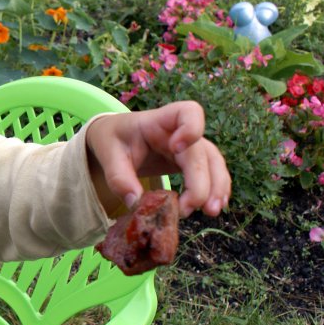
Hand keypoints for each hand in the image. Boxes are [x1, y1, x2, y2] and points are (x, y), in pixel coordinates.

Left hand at [86, 101, 230, 216]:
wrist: (116, 138)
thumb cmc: (114, 140)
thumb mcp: (108, 154)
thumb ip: (119, 178)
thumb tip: (136, 204)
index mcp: (159, 121)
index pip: (188, 112)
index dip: (191, 128)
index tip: (176, 148)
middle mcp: (181, 131)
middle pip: (202, 152)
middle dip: (200, 182)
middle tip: (187, 209)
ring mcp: (190, 147)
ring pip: (214, 164)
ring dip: (216, 188)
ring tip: (210, 212)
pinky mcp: (192, 162)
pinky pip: (212, 173)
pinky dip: (216, 190)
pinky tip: (213, 207)